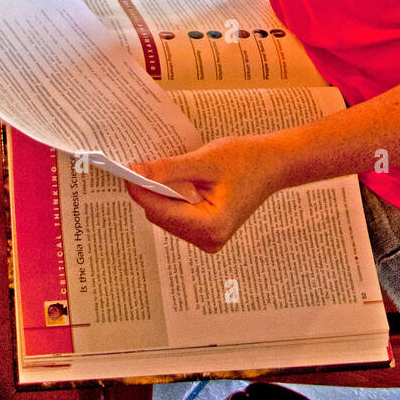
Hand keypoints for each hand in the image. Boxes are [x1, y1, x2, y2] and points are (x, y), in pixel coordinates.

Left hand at [126, 136, 277, 251]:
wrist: (272, 164)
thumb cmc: (245, 159)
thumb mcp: (204, 160)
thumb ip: (168, 169)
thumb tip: (136, 172)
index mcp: (210, 226)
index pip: (160, 211)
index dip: (140, 190)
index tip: (126, 169)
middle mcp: (209, 240)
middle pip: (160, 216)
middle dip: (151, 192)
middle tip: (144, 164)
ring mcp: (208, 239)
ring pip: (166, 217)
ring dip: (161, 195)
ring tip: (171, 171)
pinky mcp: (207, 233)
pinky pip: (177, 217)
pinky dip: (172, 199)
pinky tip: (181, 182)